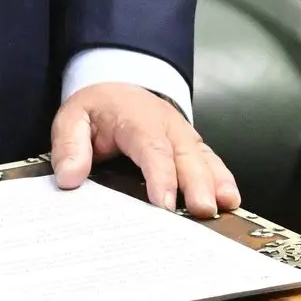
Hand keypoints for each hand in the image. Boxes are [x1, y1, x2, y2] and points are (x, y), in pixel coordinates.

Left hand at [50, 83, 239, 216]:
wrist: (117, 90)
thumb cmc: (98, 110)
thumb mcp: (72, 118)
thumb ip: (69, 145)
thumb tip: (70, 176)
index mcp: (136, 118)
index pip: (151, 147)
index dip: (160, 175)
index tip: (164, 203)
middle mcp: (166, 125)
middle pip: (185, 154)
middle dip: (197, 182)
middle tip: (202, 210)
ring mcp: (182, 135)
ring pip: (203, 156)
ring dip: (216, 181)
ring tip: (225, 206)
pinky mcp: (192, 146)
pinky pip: (211, 160)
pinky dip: (223, 179)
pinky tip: (231, 200)